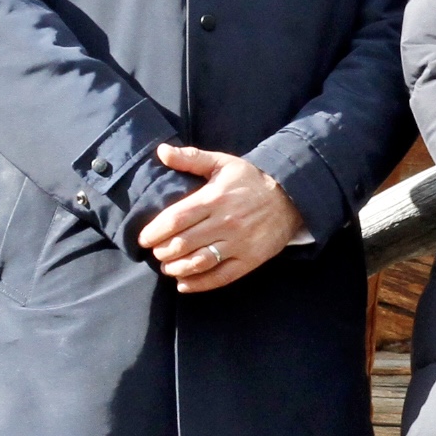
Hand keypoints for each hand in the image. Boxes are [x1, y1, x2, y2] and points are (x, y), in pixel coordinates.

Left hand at [138, 145, 306, 292]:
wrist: (291, 197)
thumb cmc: (251, 181)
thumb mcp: (223, 163)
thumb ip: (191, 158)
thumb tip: (162, 151)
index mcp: (215, 198)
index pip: (176, 219)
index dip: (155, 232)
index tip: (144, 239)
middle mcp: (226, 222)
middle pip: (183, 243)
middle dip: (163, 251)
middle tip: (157, 252)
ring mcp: (239, 242)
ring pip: (199, 261)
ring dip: (176, 268)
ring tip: (168, 266)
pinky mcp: (251, 258)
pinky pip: (221, 276)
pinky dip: (199, 284)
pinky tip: (184, 284)